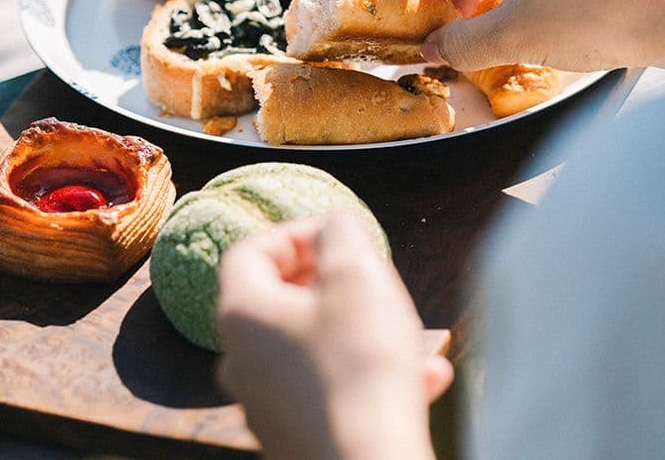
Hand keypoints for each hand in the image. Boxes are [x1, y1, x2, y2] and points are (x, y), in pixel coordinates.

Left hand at [216, 214, 451, 459]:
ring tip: (401, 325)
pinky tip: (423, 375)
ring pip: (312, 346)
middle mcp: (241, 360)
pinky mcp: (296, 437)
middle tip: (368, 277)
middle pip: (279, 300)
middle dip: (329, 281)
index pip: (251, 252)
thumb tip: (333, 227)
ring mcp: (265, 404)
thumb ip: (340, 233)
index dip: (296, 234)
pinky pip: (332, 390)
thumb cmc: (359, 367)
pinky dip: (369, 374)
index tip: (338, 237)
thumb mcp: (356, 275)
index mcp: (242, 313)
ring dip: (356, 328)